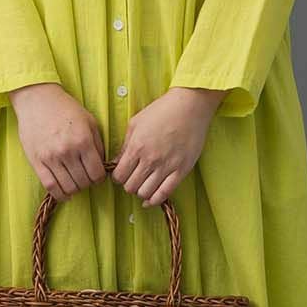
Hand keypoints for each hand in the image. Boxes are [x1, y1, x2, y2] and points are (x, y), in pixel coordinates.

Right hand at [9, 82, 107, 200]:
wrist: (38, 99)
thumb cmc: (65, 109)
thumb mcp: (89, 121)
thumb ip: (98, 145)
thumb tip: (102, 165)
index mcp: (83, 141)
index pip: (97, 173)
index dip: (100, 178)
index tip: (97, 175)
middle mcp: (68, 151)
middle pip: (83, 182)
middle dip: (88, 184)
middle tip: (86, 178)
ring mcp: (51, 157)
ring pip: (68, 187)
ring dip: (75, 189)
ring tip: (75, 183)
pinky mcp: (37, 161)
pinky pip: (50, 186)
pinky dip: (59, 194)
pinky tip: (64, 192)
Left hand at [111, 86, 226, 205]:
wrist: (190, 106)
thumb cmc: (162, 111)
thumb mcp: (136, 123)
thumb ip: (124, 145)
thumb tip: (116, 163)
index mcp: (136, 147)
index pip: (119, 175)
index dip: (117, 177)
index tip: (121, 174)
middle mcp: (150, 160)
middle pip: (130, 187)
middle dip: (128, 185)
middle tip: (132, 178)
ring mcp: (167, 166)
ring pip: (145, 193)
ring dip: (141, 192)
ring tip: (143, 184)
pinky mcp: (181, 170)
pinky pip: (165, 193)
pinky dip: (155, 200)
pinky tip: (150, 199)